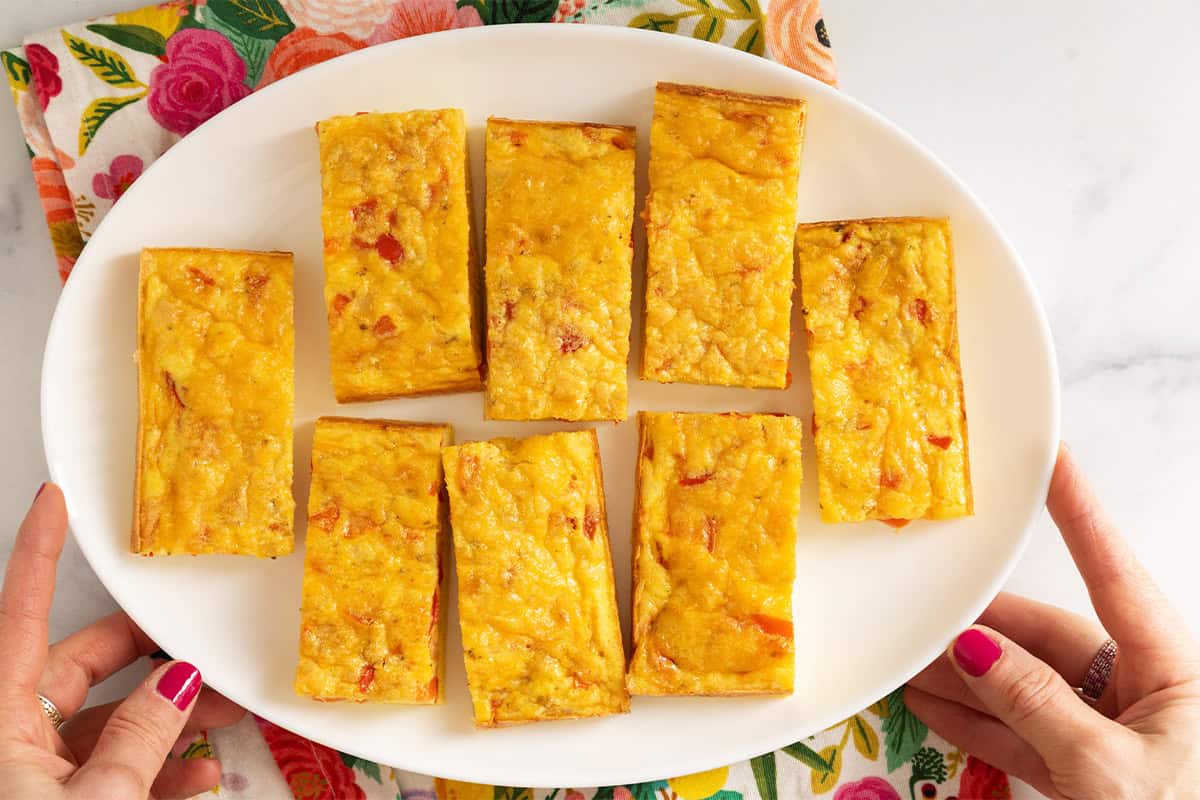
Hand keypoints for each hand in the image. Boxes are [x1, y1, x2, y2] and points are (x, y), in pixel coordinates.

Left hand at [0, 484, 244, 798]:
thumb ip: (141, 741)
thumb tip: (177, 687)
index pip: (19, 615)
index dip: (37, 553)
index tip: (57, 502)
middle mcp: (9, 739)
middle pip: (80, 669)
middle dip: (152, 659)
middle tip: (204, 649)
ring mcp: (33, 776)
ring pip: (107, 725)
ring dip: (169, 724)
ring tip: (225, 720)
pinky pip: (113, 773)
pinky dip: (159, 774)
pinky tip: (199, 781)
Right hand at [905, 444, 1199, 798]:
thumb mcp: (1109, 771)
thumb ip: (1035, 707)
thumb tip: (971, 652)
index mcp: (1171, 669)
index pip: (1113, 573)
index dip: (1078, 513)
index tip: (1049, 458)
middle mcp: (1144, 690)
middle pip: (1049, 638)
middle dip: (981, 628)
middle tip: (920, 614)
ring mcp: (1113, 733)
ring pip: (1027, 687)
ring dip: (966, 679)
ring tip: (906, 663)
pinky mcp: (1090, 774)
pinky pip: (1026, 733)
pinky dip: (979, 723)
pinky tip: (932, 707)